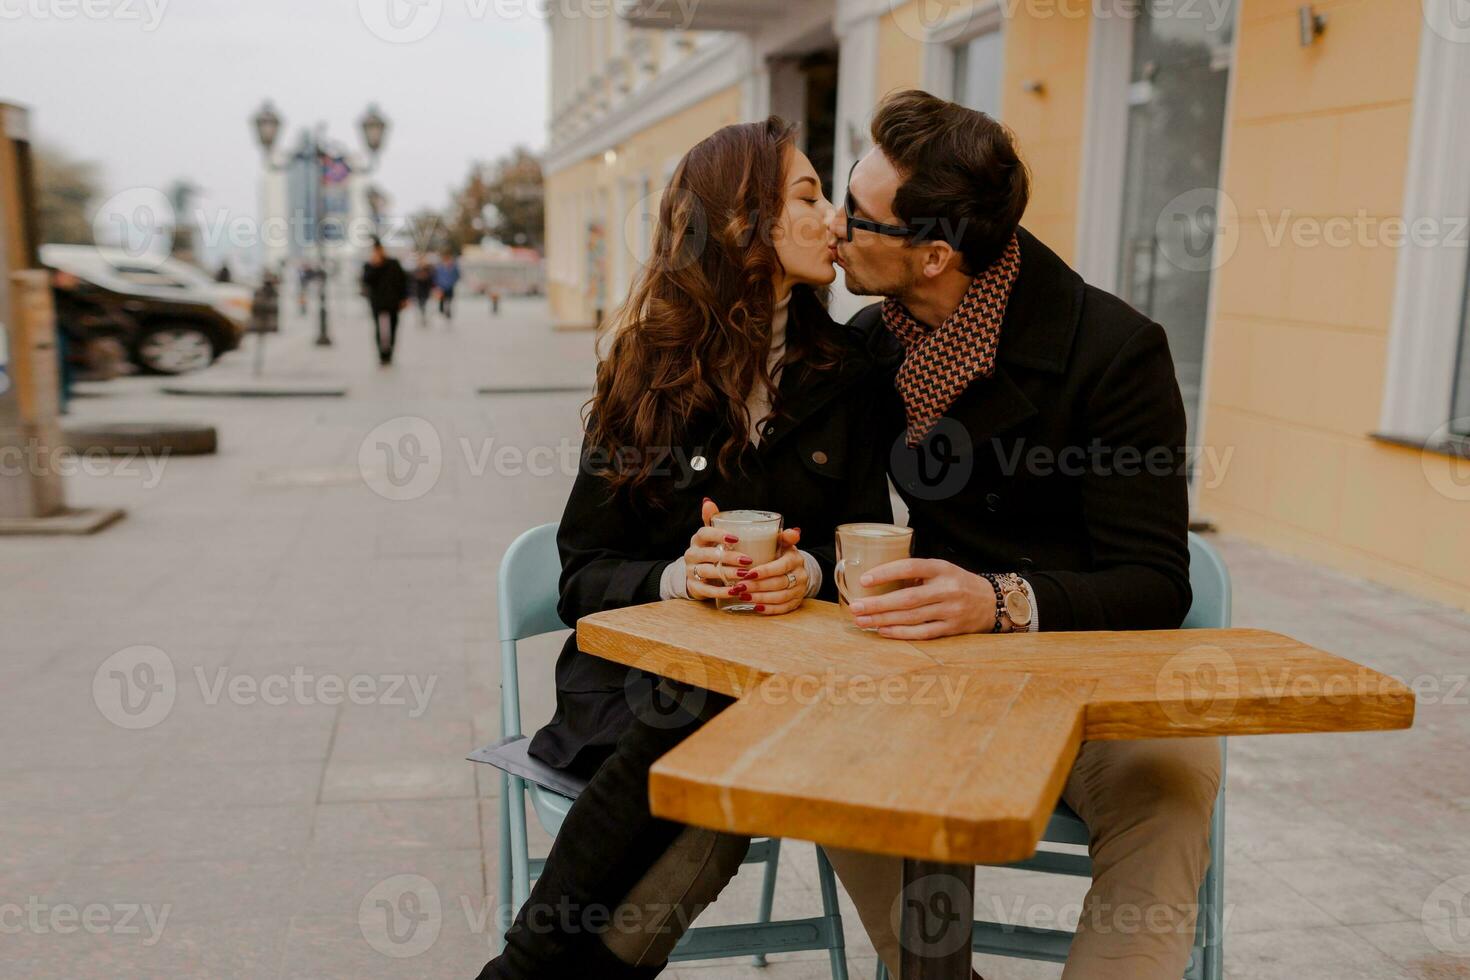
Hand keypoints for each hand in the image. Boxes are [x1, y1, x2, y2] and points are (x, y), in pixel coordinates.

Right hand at [682, 499, 806, 613]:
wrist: (701, 573)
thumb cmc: (722, 552)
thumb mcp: (731, 538)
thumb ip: (764, 535)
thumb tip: (795, 532)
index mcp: (700, 537)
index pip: (705, 531)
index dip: (719, 534)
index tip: (737, 538)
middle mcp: (693, 552)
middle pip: (709, 554)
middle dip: (729, 557)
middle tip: (748, 561)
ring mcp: (692, 570)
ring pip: (709, 572)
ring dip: (728, 574)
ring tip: (745, 576)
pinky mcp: (694, 586)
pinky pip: (706, 589)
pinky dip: (721, 591)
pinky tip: (735, 591)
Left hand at [847, 558, 997, 639]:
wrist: (992, 602)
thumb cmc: (958, 583)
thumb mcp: (942, 570)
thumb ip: (917, 574)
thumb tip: (878, 581)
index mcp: (942, 568)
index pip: (910, 568)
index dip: (886, 573)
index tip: (864, 580)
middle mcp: (947, 589)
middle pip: (907, 598)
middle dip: (878, 604)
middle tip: (855, 607)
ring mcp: (950, 610)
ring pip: (911, 617)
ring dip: (883, 620)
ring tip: (861, 620)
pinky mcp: (951, 628)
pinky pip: (922, 632)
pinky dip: (900, 632)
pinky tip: (882, 631)